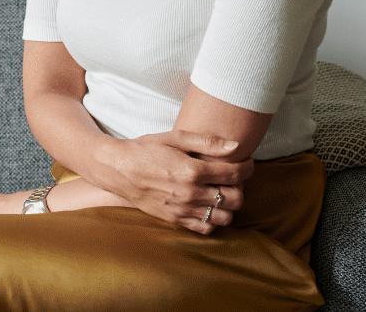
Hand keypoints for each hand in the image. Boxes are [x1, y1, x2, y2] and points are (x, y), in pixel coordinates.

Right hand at [89, 130, 252, 234]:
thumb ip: (207, 142)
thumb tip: (236, 146)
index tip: (246, 163)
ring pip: (224, 217)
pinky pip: (206, 228)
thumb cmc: (146, 149)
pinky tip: (208, 206)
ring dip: (229, 205)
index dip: (247, 167)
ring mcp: (183, 209)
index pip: (235, 173)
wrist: (118, 169)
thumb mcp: (175, 137)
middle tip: (233, 178)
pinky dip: (213, 220)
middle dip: (241, 187)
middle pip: (235, 198)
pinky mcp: (176, 219)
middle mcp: (190, 193)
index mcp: (192, 170)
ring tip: (221, 192)